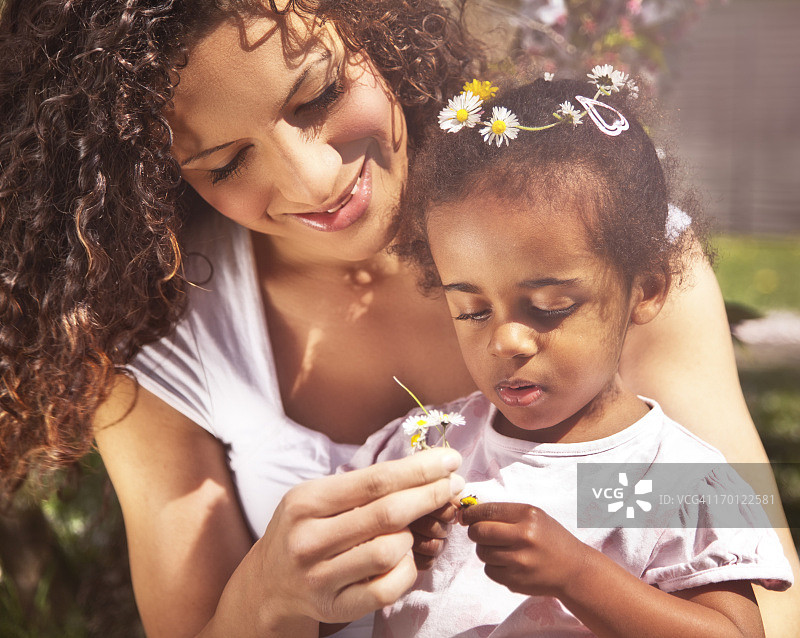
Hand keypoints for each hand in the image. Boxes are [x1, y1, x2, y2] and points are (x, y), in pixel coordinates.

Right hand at [220, 448, 464, 632]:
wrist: (268, 584)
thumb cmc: (303, 530)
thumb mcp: (316, 498)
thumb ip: (361, 486)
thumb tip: (425, 468)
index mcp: (305, 502)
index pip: (375, 480)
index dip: (419, 469)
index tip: (449, 460)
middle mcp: (309, 539)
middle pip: (388, 513)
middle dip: (430, 494)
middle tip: (453, 484)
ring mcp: (321, 577)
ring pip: (391, 550)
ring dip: (412, 535)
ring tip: (410, 528)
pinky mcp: (336, 607)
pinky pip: (388, 587)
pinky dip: (407, 569)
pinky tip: (405, 558)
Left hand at [459, 502, 588, 597]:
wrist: (573, 569)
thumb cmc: (550, 538)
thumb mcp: (534, 517)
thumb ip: (505, 513)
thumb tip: (469, 512)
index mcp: (528, 515)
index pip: (488, 511)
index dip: (471, 514)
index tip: (465, 516)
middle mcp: (524, 537)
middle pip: (480, 532)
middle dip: (474, 532)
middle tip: (479, 532)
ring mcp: (520, 561)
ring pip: (482, 552)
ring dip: (484, 550)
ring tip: (500, 548)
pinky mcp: (516, 581)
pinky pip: (489, 571)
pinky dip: (493, 567)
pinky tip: (507, 563)